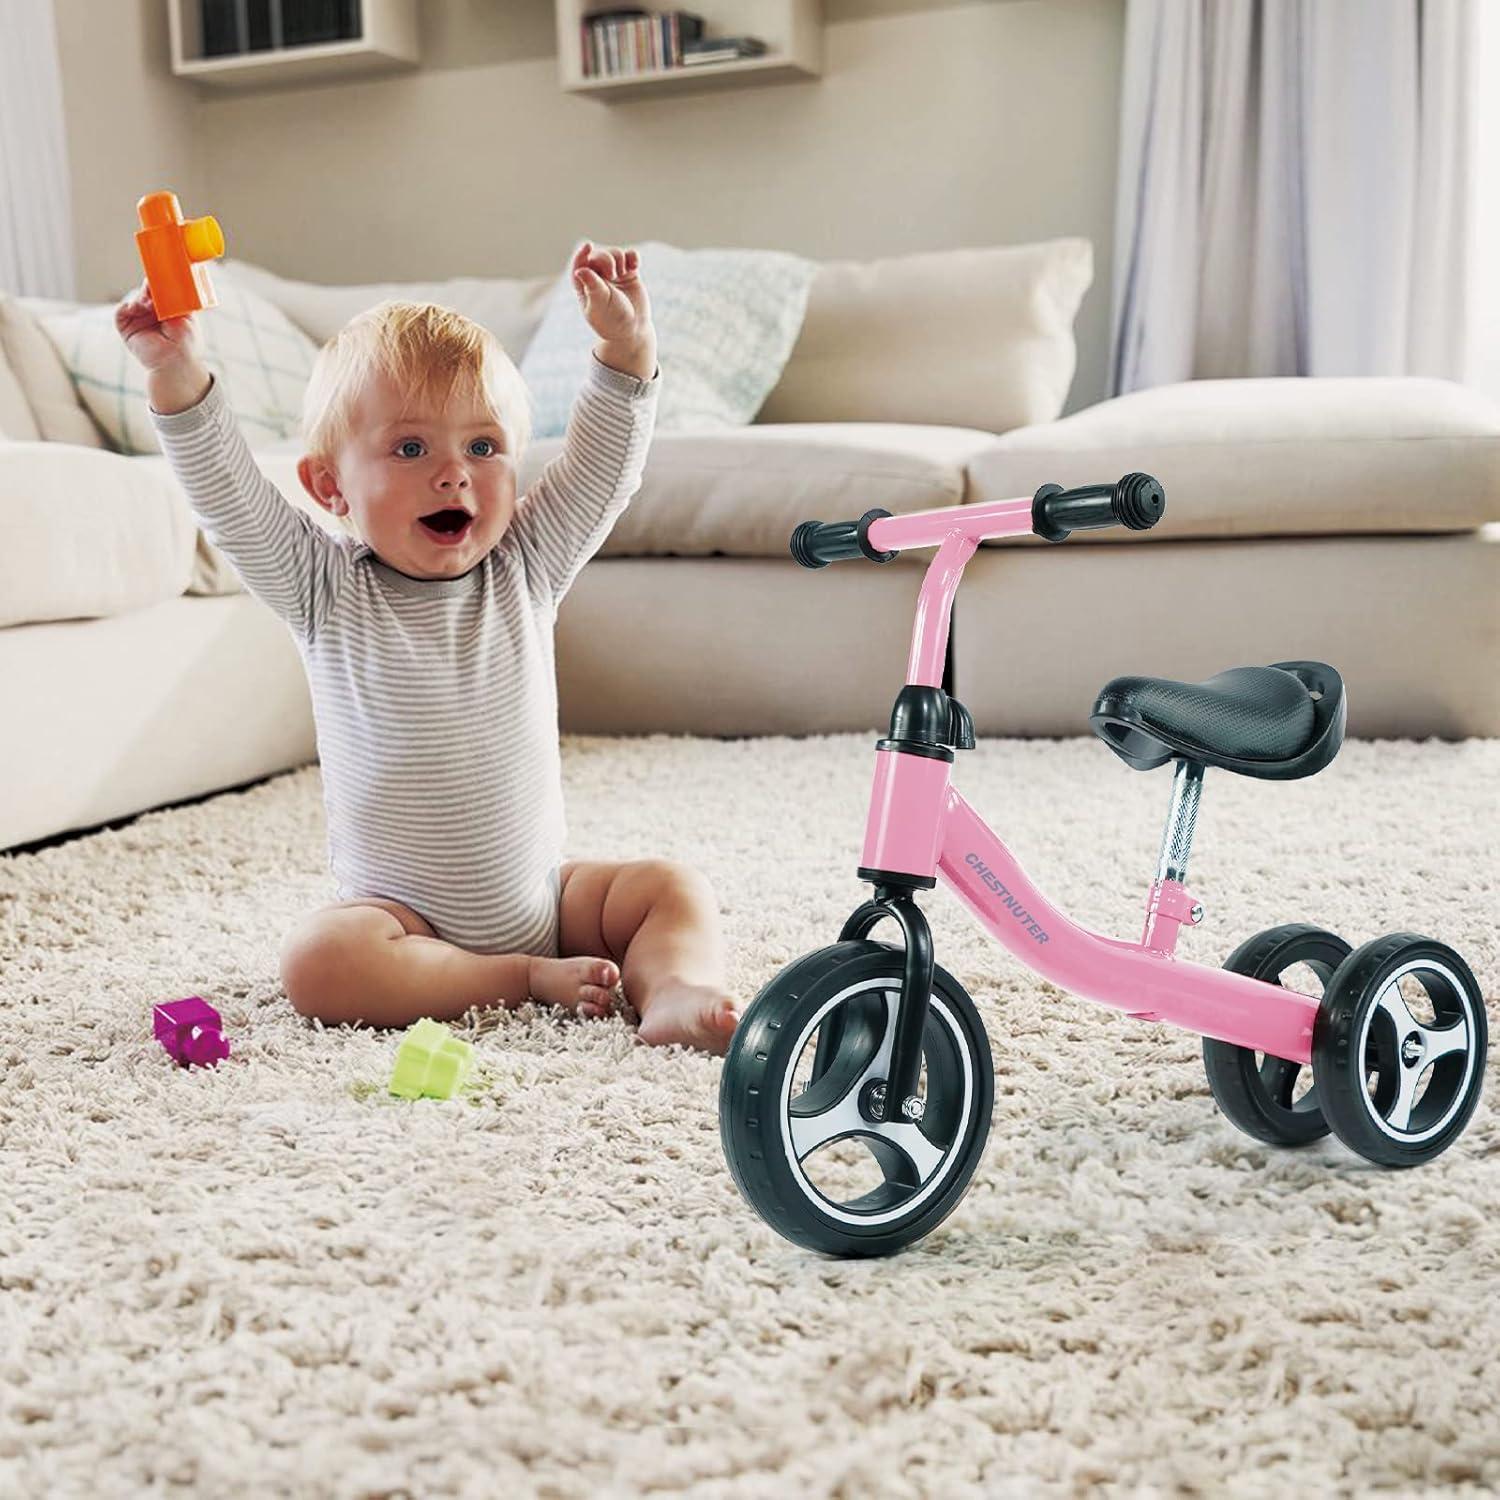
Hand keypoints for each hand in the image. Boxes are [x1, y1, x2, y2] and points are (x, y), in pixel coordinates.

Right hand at [115, 280, 202, 372]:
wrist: (176, 364)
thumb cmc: (186, 343)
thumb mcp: (185, 317)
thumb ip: (175, 300)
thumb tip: (167, 282)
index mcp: (167, 307)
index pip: (160, 288)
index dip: (159, 281)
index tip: (161, 273)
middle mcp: (151, 311)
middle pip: (145, 291)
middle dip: (149, 288)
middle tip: (153, 285)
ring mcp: (138, 318)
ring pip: (135, 299)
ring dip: (141, 298)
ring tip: (150, 303)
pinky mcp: (127, 327)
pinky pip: (121, 312)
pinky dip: (127, 307)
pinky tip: (136, 307)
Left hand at [572, 241, 654, 373]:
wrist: (633, 329)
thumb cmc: (612, 320)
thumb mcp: (600, 305)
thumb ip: (592, 286)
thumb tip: (579, 270)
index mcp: (584, 286)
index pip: (579, 265)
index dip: (582, 254)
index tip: (588, 247)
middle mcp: (598, 278)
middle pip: (599, 256)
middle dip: (606, 259)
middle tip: (612, 275)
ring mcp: (614, 275)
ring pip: (615, 253)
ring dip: (619, 258)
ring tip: (622, 273)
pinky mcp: (629, 274)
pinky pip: (630, 256)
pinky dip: (632, 257)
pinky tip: (634, 265)